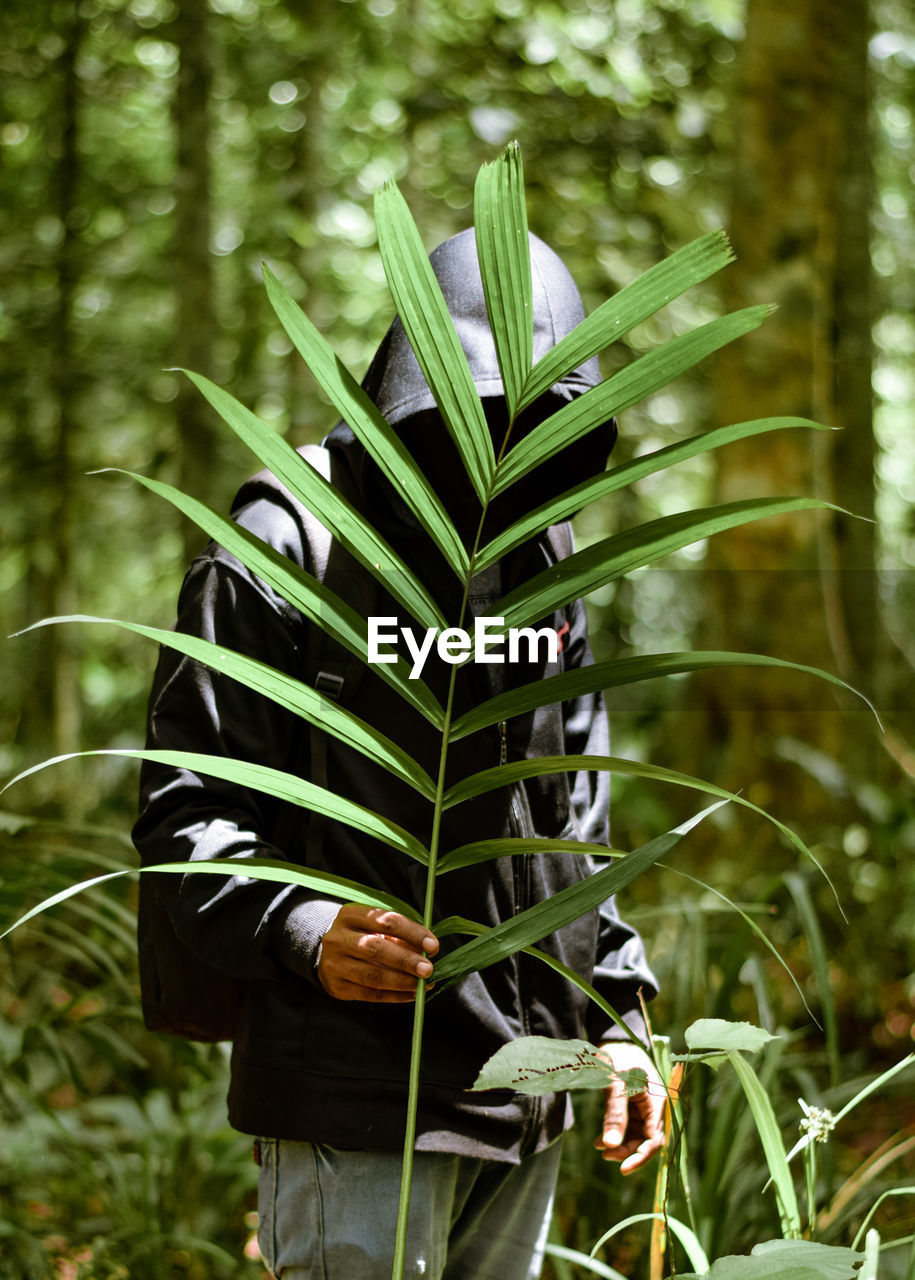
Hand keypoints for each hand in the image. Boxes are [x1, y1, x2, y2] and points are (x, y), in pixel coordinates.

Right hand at [316, 905, 438, 1003]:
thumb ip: (399, 935)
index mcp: (350, 915)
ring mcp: (334, 964)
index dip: (412, 933)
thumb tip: (426, 951)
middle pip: (376, 948)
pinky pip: (370, 994)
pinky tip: (411, 994)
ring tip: (422, 985)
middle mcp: (338, 938)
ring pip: (372, 975)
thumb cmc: (361, 935)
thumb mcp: (375, 927)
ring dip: (402, 981)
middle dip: (406, 960)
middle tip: (428, 969)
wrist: (327, 954)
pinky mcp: (337, 986)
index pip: (385, 921)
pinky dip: (394, 996)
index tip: (433, 945)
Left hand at [594, 1041, 666, 1173]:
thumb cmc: (618, 1058)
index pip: (655, 1139)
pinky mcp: (632, 1107)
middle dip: (627, 1151)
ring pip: (635, 1136)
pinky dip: (614, 1134)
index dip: (641, 1156)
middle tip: (606, 1155)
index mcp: (658, 1102)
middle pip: (645, 1140)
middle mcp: (654, 1108)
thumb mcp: (616, 1084)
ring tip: (599, 1147)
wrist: (612, 1041)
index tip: (624, 1169)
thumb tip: (610, 1146)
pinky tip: (599, 1140)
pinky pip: (626, 1128)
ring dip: (619, 1144)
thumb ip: (615, 1114)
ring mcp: (643, 1108)